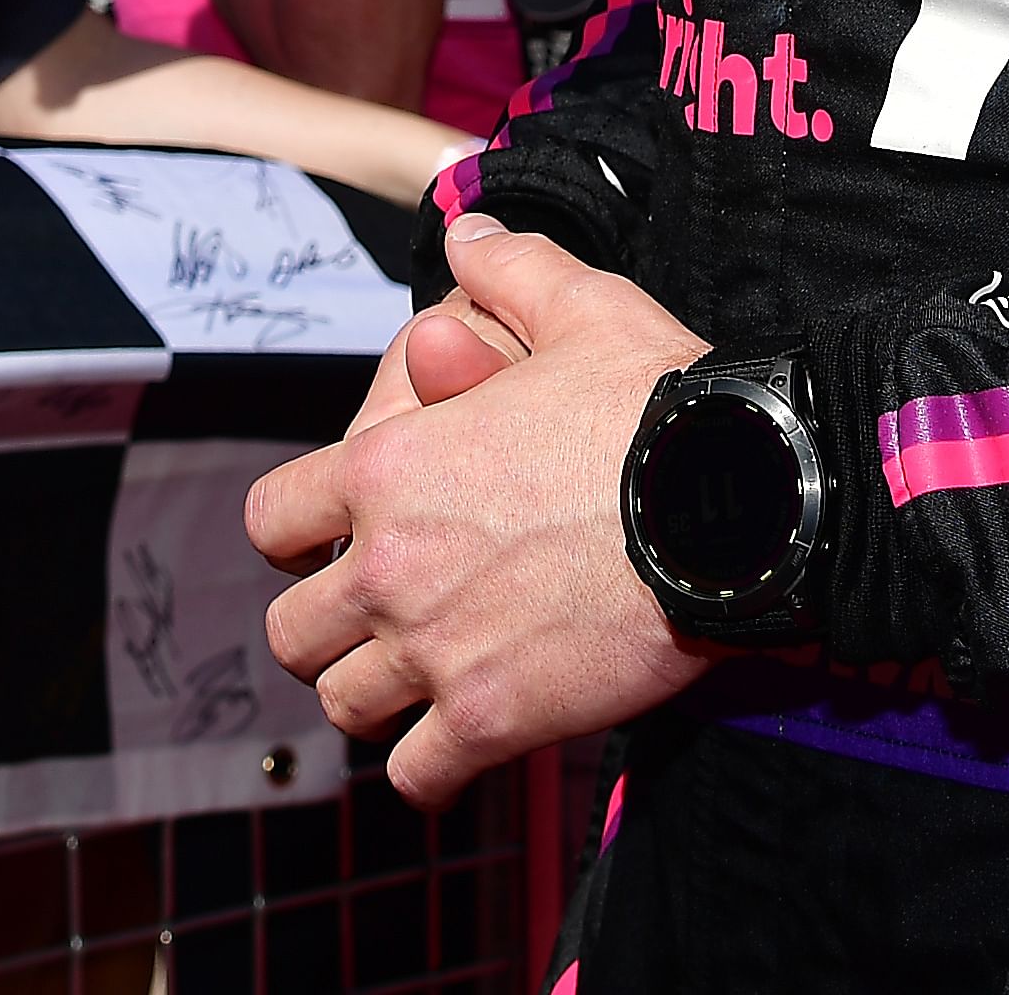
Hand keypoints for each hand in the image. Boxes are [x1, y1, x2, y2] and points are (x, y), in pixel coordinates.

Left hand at [249, 218, 714, 804]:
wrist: (737, 505)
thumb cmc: (659, 405)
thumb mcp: (584, 306)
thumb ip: (509, 269)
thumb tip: (468, 232)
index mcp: (386, 469)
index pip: (270, 523)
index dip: (297, 535)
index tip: (332, 542)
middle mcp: (389, 564)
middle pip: (292, 634)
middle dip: (327, 630)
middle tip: (376, 623)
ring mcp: (434, 650)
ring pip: (345, 706)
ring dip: (375, 698)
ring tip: (417, 685)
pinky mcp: (492, 719)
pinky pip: (416, 778)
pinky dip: (429, 771)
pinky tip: (459, 749)